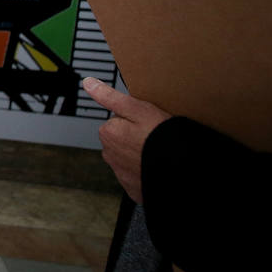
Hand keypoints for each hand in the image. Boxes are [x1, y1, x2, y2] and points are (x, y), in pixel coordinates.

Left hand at [83, 77, 170, 203]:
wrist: (182, 172)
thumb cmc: (161, 139)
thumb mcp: (138, 109)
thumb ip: (110, 97)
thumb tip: (89, 83)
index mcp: (108, 132)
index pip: (117, 120)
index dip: (135, 119)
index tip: (148, 122)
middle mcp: (109, 154)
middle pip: (122, 139)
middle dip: (135, 137)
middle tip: (154, 137)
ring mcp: (121, 173)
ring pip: (129, 157)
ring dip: (140, 155)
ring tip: (158, 152)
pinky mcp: (134, 189)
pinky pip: (137, 176)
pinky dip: (145, 171)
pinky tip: (157, 167)